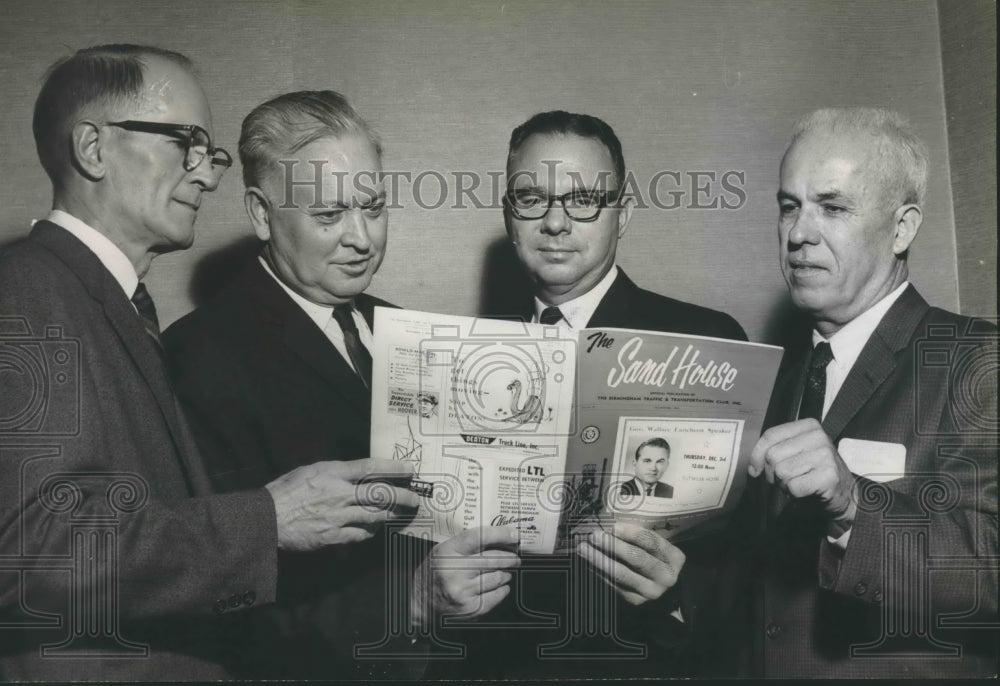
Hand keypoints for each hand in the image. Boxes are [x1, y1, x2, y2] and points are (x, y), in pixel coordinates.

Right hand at [265, 458, 419, 550]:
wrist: (266, 519)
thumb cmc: (284, 491)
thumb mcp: (309, 471)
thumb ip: (333, 473)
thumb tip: (353, 474)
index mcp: (332, 473)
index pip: (371, 467)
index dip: (393, 467)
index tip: (409, 470)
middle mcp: (340, 493)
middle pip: (380, 494)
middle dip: (402, 496)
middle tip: (415, 498)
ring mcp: (338, 516)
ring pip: (375, 516)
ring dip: (390, 515)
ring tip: (400, 514)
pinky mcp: (333, 536)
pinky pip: (360, 535)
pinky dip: (370, 532)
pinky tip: (374, 530)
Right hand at [410, 526, 519, 626]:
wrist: (419, 603)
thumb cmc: (434, 573)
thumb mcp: (443, 551)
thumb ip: (466, 545)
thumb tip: (499, 539)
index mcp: (447, 552)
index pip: (479, 537)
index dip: (500, 534)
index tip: (514, 535)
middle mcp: (455, 571)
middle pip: (493, 560)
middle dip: (510, 558)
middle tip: (515, 557)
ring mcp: (463, 591)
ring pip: (498, 578)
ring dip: (506, 574)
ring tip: (505, 572)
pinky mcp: (470, 608)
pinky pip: (496, 596)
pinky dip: (502, 590)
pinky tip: (499, 587)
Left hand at [576, 522, 684, 605]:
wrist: (665, 591)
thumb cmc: (656, 559)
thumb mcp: (656, 547)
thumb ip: (639, 537)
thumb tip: (609, 524)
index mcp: (674, 557)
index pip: (652, 542)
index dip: (632, 533)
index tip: (613, 526)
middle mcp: (666, 576)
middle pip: (637, 558)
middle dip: (613, 546)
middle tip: (594, 536)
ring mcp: (651, 591)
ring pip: (622, 574)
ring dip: (600, 560)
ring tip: (583, 549)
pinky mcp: (636, 601)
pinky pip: (614, 584)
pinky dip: (599, 572)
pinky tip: (587, 562)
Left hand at [748, 418, 856, 525]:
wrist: (844, 494)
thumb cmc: (813, 472)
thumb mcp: (795, 452)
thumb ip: (774, 449)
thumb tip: (752, 467)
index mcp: (809, 426)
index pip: (770, 435)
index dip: (756, 454)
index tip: (755, 469)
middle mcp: (819, 437)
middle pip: (773, 455)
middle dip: (772, 473)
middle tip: (786, 479)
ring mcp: (825, 455)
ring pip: (781, 472)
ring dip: (784, 484)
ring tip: (798, 484)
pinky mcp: (829, 476)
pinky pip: (794, 486)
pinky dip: (794, 494)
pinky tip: (806, 491)